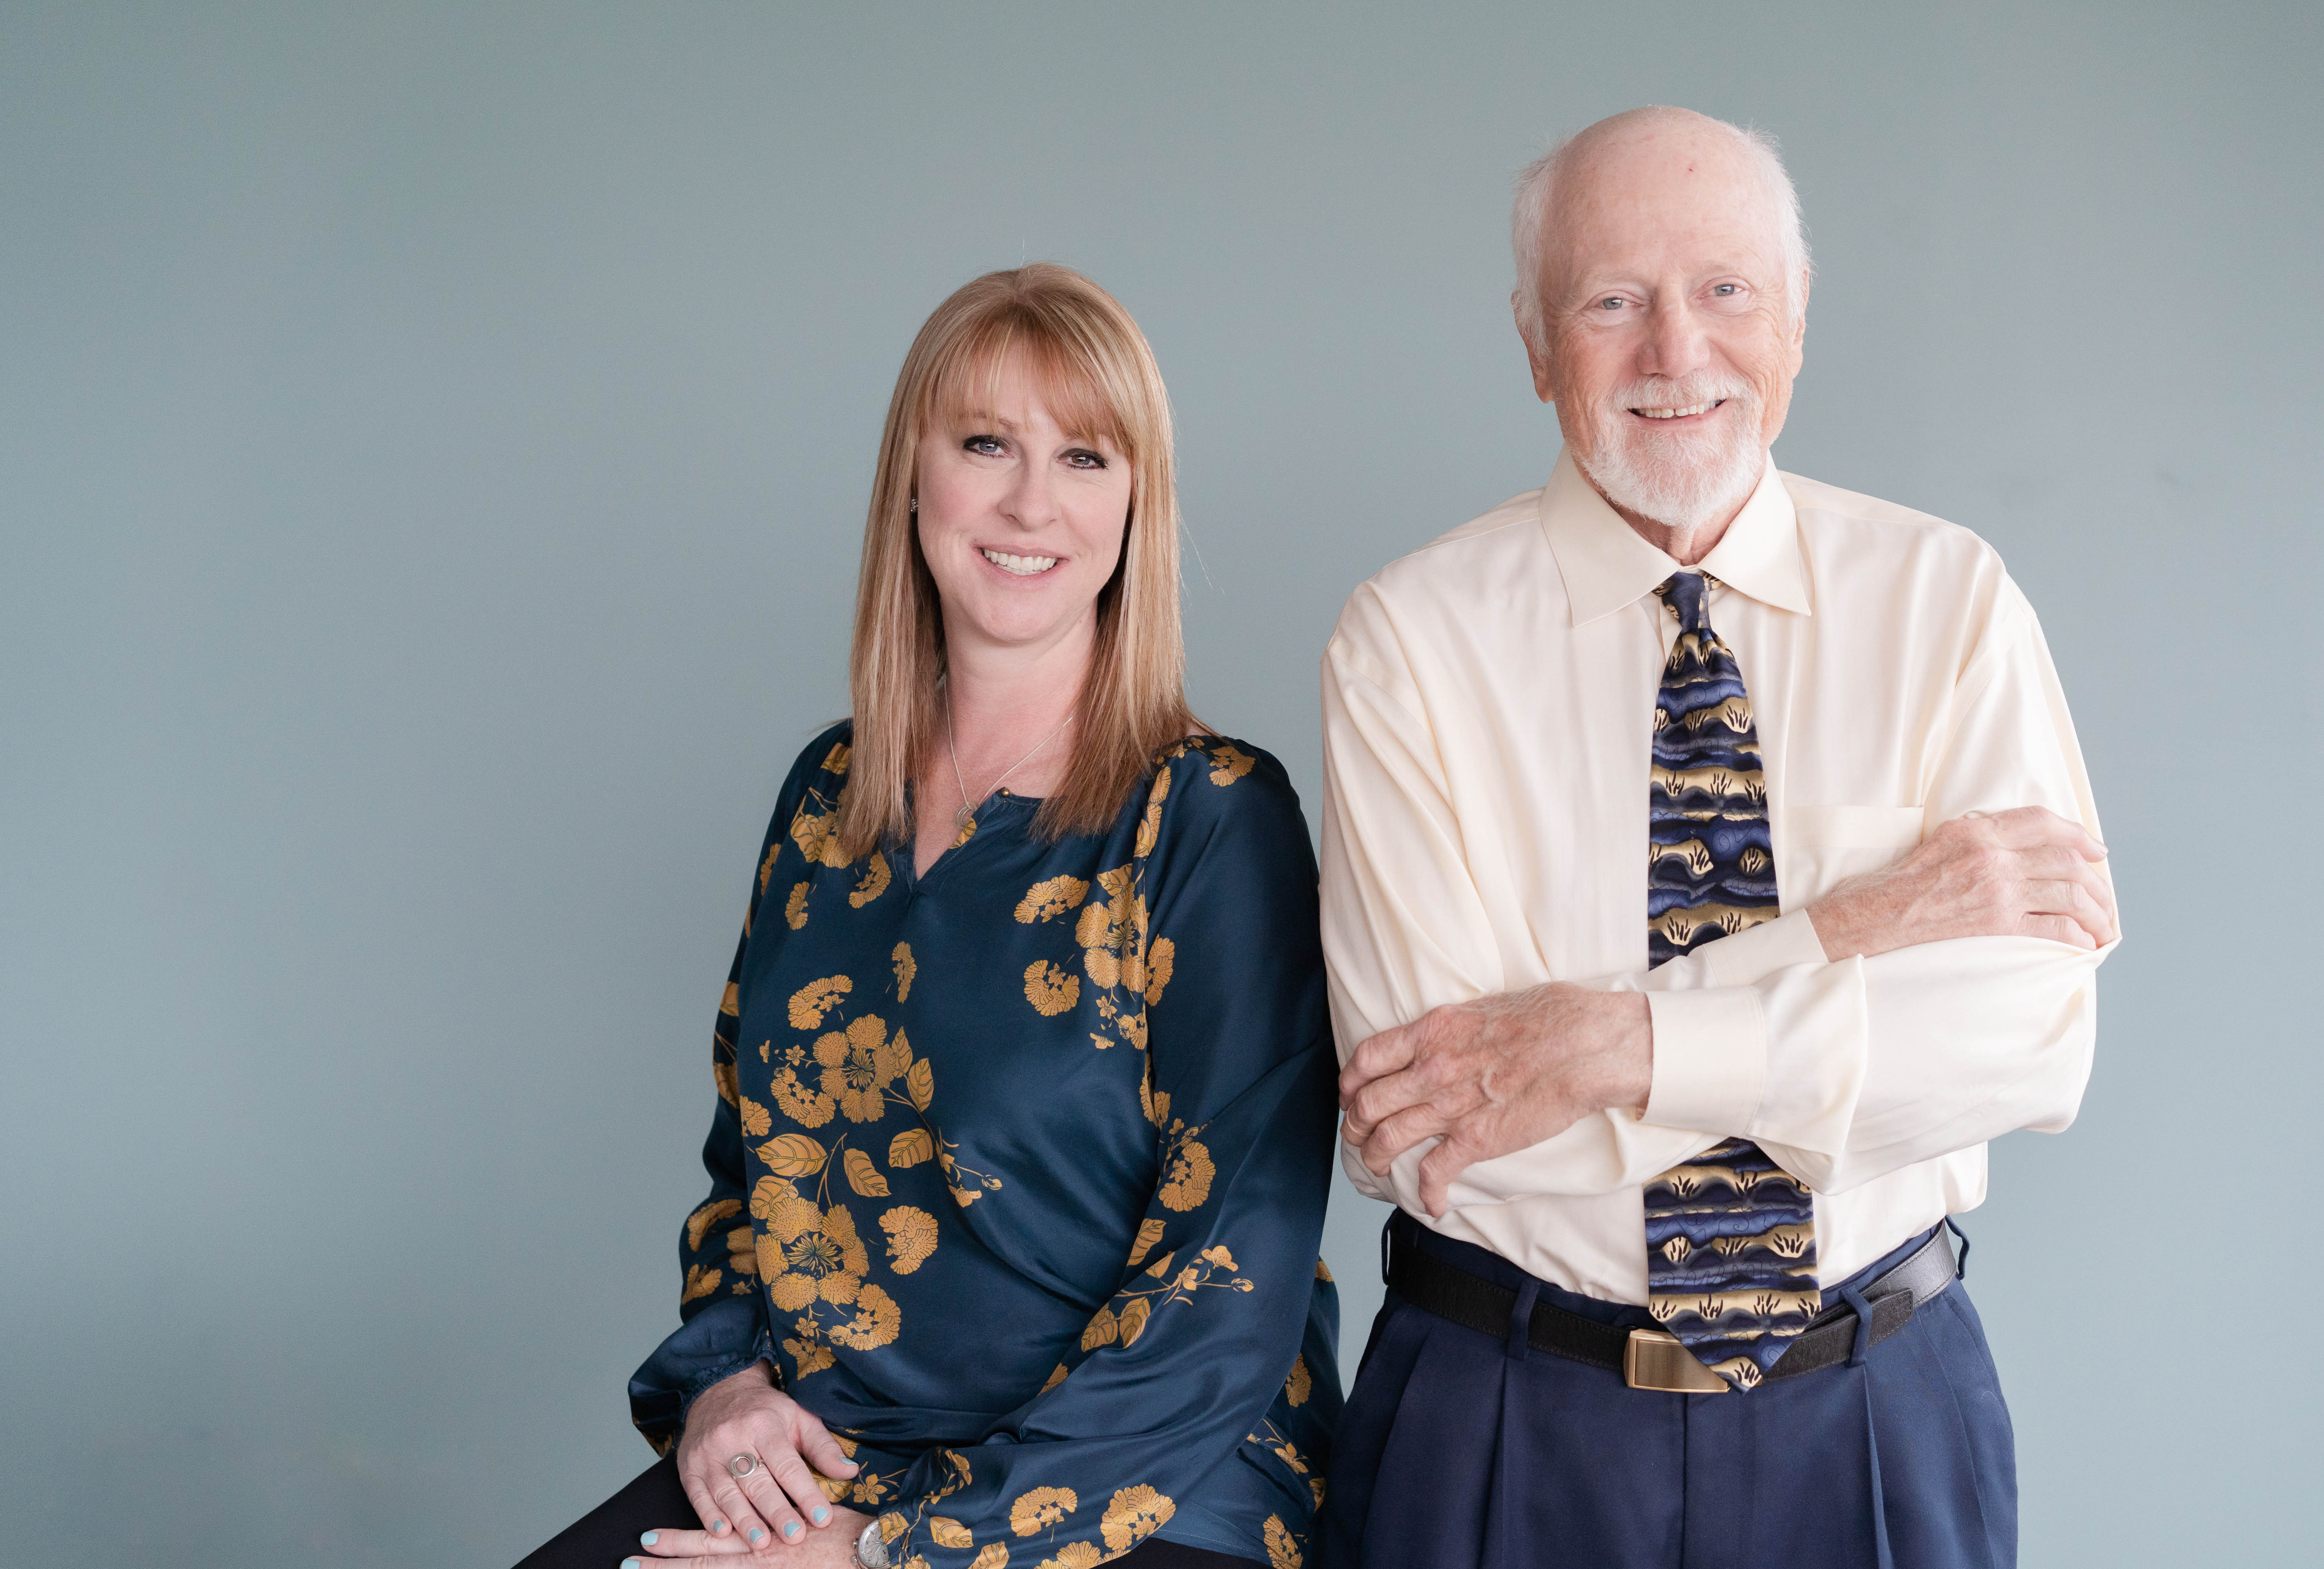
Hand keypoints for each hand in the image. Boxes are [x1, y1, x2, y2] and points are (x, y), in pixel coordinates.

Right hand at [644, 1361, 866, 1561]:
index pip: (787, 1464)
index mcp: (764, 1425)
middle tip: (794, 1537)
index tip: (822, 1517)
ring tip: (761, 1543)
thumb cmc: (766, 1412)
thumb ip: (822, 1447)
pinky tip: (723, 1533)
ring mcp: (708, 1454)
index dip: (805, 1492)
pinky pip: (698, 1495)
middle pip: (757, 1481)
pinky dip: (709, 1516)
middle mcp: (733, 1438)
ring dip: (744, 1521)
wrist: (718, 1391)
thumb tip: (850, 1471)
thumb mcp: (799, 1418)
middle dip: (777, 1512)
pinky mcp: (688, 1467)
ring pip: (727, 1492)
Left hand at [1339, 985, 1650, 1216]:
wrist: (1584, 1045)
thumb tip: (1445, 1038)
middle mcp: (1430, 1069)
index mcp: (1431, 1032)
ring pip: (1387, 1139)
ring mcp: (1449, 1107)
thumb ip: (1452, 1029)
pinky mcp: (1475, 1140)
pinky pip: (1434, 1173)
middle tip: (1356, 1136)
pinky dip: (1426, 1194)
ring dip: (1374, 1159)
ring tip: (1377, 1168)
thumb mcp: (1482, 1008)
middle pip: (1366, 1104)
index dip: (1349, 1082)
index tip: (1350, 1094)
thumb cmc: (1546, 1018)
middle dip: (1354, 1126)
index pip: (1366, 1058)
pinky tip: (1431, 1203)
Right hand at [1806, 806, 2115, 958]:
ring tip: (2102, 925)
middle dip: (2096, 880)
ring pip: (2070, 893)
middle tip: (2105, 898)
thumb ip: (1978, 836)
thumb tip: (2020, 846)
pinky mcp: (1998, 926)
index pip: (2041, 821)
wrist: (1871, 920)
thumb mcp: (1937, 841)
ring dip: (2096, 911)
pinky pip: (2057, 929)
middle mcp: (1991, 855)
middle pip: (2065, 859)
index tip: (2096, 850)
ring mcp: (1997, 891)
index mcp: (1975, 829)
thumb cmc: (1896, 886)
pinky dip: (2080, 937)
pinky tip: (2085, 945)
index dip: (2077, 834)